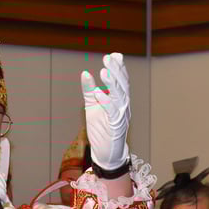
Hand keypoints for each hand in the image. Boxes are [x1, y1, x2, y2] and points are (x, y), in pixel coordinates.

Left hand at [80, 52, 130, 169]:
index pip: (121, 81)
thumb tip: (84, 73)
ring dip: (112, 84)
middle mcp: (123, 107)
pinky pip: (112, 113)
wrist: (106, 153)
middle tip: (107, 58)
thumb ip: (89, 90)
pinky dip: (106, 102)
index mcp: (119, 101)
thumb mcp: (92, 106)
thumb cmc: (101, 129)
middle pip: (122, 86)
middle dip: (116, 71)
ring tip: (104, 72)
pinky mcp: (116, 127)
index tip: (114, 55)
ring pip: (120, 97)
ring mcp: (121, 117)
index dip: (119, 68)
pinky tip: (99, 93)